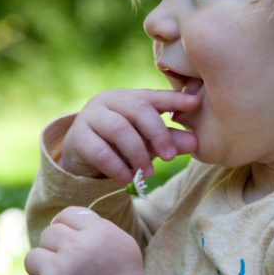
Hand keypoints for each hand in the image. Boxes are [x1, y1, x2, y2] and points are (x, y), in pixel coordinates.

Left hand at [20, 207, 153, 274]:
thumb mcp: (121, 242)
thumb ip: (95, 224)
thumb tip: (64, 217)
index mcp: (97, 232)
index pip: (66, 215)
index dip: (67, 228)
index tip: (71, 243)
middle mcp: (77, 247)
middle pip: (48, 234)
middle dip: (56, 249)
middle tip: (71, 268)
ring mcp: (58, 270)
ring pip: (32, 257)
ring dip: (43, 270)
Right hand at [59, 88, 199, 184]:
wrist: (81, 157)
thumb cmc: (120, 145)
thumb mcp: (146, 142)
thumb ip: (169, 140)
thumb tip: (196, 143)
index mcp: (128, 97)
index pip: (153, 96)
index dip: (174, 98)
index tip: (195, 103)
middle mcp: (108, 101)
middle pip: (138, 109)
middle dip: (157, 134)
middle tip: (169, 157)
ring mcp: (89, 116)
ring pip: (119, 129)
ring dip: (138, 153)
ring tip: (148, 172)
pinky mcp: (77, 137)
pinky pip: (101, 151)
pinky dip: (118, 167)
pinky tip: (127, 179)